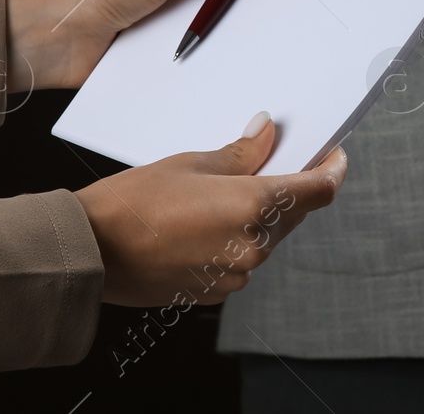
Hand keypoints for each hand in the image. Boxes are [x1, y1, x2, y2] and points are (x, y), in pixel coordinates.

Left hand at [5, 0, 279, 91]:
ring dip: (218, 37)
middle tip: (276, 10)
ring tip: (252, 42)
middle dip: (239, 5)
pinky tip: (218, 67)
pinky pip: (189, 59)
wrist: (49, 43)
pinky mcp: (154, 58)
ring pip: (204, 29)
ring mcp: (159, 25)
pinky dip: (201, 63)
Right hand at [75, 113, 346, 304]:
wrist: (90, 252)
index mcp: (255, 206)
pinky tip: (205, 224)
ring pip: (268, 238)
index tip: (333, 156)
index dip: (332, 170)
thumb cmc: (133, 203)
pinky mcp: (217, 291)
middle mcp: (254, 245)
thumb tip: (267, 133)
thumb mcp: (192, 163)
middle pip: (294, 213)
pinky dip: (236, 240)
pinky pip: (242, 259)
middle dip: (289, 188)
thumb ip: (241, 153)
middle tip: (270, 163)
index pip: (319, 191)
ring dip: (259, 216)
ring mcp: (237, 273)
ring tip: (223, 194)